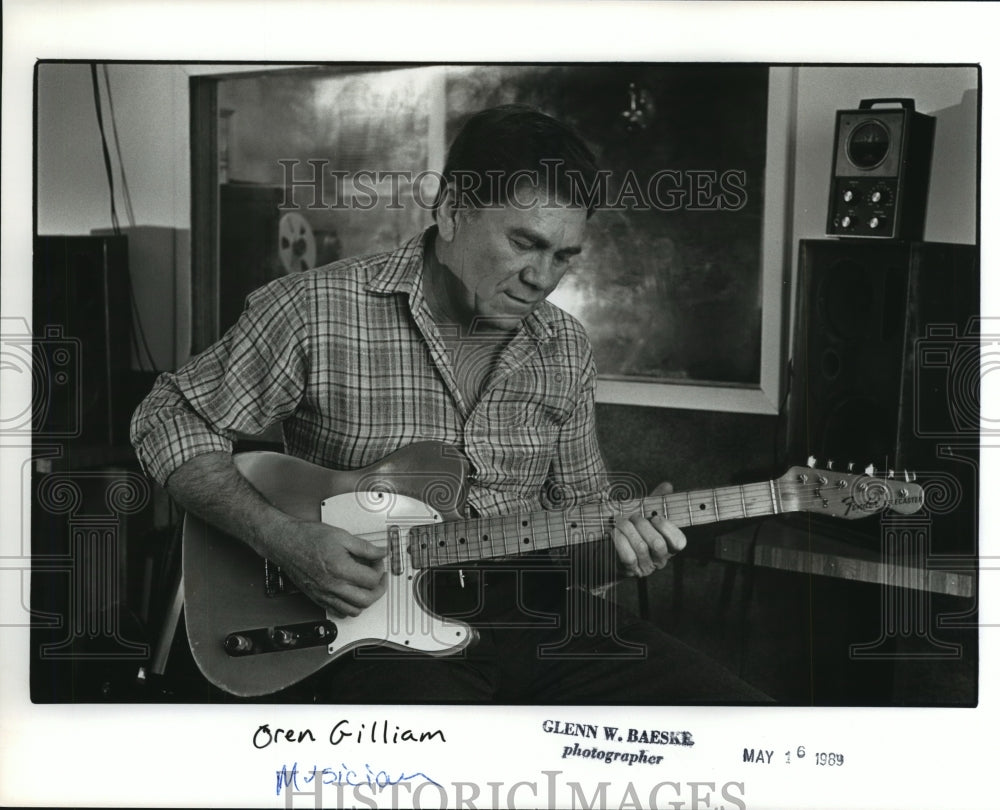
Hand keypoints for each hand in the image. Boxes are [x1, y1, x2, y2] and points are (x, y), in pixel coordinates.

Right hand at [270, 518, 386, 616]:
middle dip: (379, 589)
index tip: (378, 561)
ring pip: (354, 611)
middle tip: (379, 576)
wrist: (285, 542)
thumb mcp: (342, 536)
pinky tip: (352, 595)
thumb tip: (381, 552)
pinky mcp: (317, 598)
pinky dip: (349, 607)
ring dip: (366, 601)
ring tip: (367, 587)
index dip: (379, 569)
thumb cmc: (307, 537)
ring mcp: (324, 594)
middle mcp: (332, 586)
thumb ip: (365, 547)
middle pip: (366, 600)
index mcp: (340, 569)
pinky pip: (339, 612)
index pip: (372, 580)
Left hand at [613, 482, 686, 576]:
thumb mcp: (645, 515)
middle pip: (657, 543)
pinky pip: (628, 557)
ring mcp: (646, 567)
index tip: (655, 517)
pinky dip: (620, 541)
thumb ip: (656, 502)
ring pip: (642, 548)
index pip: (679, 542)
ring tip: (620, 521)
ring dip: (629, 530)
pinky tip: (614, 532)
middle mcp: (661, 559)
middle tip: (633, 516)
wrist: (611, 552)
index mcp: (669, 546)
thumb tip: (667, 486)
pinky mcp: (630, 571)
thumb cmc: (633, 531)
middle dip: (643, 525)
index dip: (668, 528)